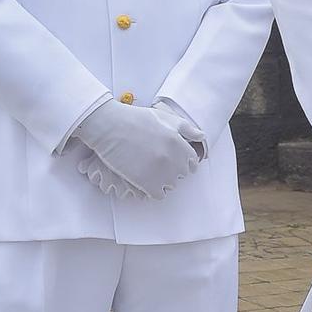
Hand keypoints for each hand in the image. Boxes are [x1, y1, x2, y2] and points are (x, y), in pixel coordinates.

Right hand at [73, 98, 198, 198]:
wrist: (110, 126)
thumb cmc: (136, 119)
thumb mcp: (165, 117)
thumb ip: (187, 129)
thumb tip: (202, 137)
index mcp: (179, 143)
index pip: (192, 161)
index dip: (183, 161)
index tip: (173, 159)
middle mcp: (172, 158)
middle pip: (182, 174)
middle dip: (173, 169)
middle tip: (158, 162)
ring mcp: (159, 172)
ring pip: (171, 185)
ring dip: (163, 180)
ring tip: (150, 170)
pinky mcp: (145, 182)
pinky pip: (158, 195)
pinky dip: (153, 190)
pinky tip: (145, 180)